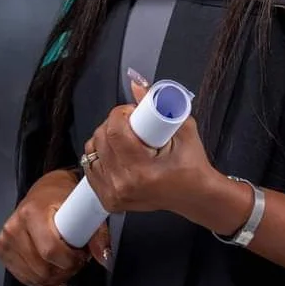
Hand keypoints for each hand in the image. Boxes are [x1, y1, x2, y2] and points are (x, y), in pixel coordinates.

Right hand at [0, 169, 111, 285]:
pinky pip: (25, 277)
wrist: (45, 189)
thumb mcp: (83, 206)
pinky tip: (53, 268)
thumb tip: (105, 257)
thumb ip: (97, 233)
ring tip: (65, 260)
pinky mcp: (1, 250)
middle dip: (65, 269)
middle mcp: (15, 225)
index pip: (51, 250)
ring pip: (34, 276)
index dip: (71, 259)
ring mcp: (5, 239)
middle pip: (42, 267)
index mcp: (32, 211)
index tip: (82, 255)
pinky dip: (42, 279)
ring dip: (55, 276)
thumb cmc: (62, 196)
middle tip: (76, 259)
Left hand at [83, 78, 214, 216]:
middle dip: (113, 122)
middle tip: (131, 123)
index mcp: (142, 171)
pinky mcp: (109, 200)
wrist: (194, 195)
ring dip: (105, 138)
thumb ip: (161, 104)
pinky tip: (115, 152)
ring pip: (91, 152)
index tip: (132, 111)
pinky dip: (99, 155)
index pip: (115, 131)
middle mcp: (123, 185)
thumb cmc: (192, 166)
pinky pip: (90, 167)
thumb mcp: (184, 131)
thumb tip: (137, 85)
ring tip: (124, 137)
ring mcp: (114, 194)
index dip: (121, 113)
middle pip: (100, 139)